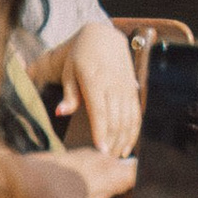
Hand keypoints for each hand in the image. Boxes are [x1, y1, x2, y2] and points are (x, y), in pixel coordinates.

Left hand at [6, 148, 130, 197]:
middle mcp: (104, 160)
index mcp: (112, 174)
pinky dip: (97, 175)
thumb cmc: (52, 197)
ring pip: (110, 165)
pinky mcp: (73, 156)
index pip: (141, 173)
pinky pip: (95, 164)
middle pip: (127, 170)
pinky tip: (88, 188)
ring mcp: (87, 155)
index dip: (149, 185)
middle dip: (132, 185)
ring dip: (114, 178)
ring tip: (114, 197)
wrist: (20, 177)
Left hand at [63, 21, 140, 159]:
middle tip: (106, 161)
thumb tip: (61, 112)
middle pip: (116, 118)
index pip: (100, 110)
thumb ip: (68, 94)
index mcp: (94, 79)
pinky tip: (127, 145)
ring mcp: (126, 86)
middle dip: (113, 141)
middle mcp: (113, 84)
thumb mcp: (68, 71)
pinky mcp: (133, 88)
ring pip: (129, 118)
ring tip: (116, 157)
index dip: (101, 131)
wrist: (103, 37)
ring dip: (124, 139)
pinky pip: (136, 113)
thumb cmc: (80, 57)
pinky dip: (134, 131)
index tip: (101, 149)